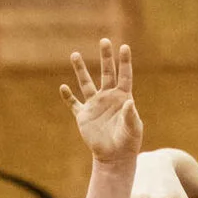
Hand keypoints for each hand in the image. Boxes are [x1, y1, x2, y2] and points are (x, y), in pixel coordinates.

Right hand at [63, 41, 141, 165]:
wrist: (114, 156)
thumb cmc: (128, 142)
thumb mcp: (133, 129)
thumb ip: (131, 115)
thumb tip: (128, 102)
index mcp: (122, 97)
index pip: (124, 76)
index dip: (124, 62)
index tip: (124, 47)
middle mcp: (108, 97)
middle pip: (106, 73)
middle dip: (105, 57)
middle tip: (104, 40)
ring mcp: (95, 105)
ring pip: (86, 83)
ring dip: (80, 69)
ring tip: (74, 54)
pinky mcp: (83, 116)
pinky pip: (74, 104)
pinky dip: (68, 97)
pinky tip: (63, 88)